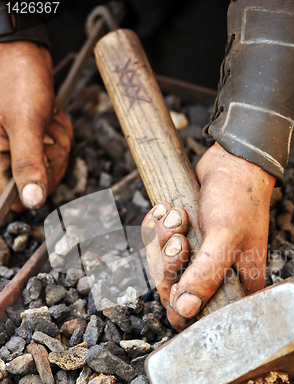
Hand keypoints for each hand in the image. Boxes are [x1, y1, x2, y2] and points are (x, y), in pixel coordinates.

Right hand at [0, 41, 72, 210]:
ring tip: (47, 118)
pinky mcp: (29, 140)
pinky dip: (59, 133)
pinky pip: (54, 150)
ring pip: (50, 165)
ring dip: (58, 140)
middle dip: (52, 154)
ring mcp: (14, 148)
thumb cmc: (16, 78)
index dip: (34, 184)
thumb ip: (27, 164)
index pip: (10, 197)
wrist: (23, 50)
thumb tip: (31, 201)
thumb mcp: (25, 123)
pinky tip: (51, 116)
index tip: (43, 159)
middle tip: (46, 130)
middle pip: (38, 181)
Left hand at [142, 142, 275, 330]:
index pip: (199, 316)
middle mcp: (217, 276)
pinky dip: (155, 225)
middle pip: (171, 289)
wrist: (231, 161)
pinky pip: (154, 243)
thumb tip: (184, 309)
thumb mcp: (225, 236)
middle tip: (179, 238)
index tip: (177, 280)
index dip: (179, 301)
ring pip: (159, 265)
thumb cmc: (238, 197)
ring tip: (178, 216)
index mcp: (237, 286)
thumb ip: (206, 274)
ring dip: (160, 238)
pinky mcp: (183, 240)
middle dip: (167, 261)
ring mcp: (197, 258)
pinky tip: (168, 208)